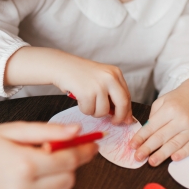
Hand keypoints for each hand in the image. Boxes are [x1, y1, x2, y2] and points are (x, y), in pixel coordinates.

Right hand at [0, 121, 97, 188]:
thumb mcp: (12, 129)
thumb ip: (47, 131)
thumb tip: (75, 131)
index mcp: (24, 164)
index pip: (69, 160)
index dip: (84, 151)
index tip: (91, 143)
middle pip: (69, 178)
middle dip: (71, 163)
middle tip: (60, 149)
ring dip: (62, 177)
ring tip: (43, 162)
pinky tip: (36, 176)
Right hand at [5, 47, 133, 124]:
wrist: (61, 66)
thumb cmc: (80, 75)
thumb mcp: (101, 78)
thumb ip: (112, 93)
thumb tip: (124, 116)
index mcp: (115, 73)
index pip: (127, 95)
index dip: (127, 110)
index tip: (126, 119)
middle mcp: (109, 77)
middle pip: (122, 104)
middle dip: (119, 117)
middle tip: (114, 122)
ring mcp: (98, 85)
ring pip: (103, 111)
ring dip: (94, 111)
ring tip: (86, 101)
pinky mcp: (87, 92)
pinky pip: (89, 111)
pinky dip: (84, 109)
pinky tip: (79, 99)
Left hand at [130, 78, 188, 165]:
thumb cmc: (179, 98)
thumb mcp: (163, 100)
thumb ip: (154, 116)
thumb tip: (146, 134)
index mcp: (170, 109)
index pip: (152, 126)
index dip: (140, 137)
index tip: (132, 146)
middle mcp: (182, 119)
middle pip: (162, 137)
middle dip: (148, 148)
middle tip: (138, 157)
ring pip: (175, 144)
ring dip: (162, 155)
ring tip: (151, 162)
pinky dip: (182, 154)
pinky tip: (173, 159)